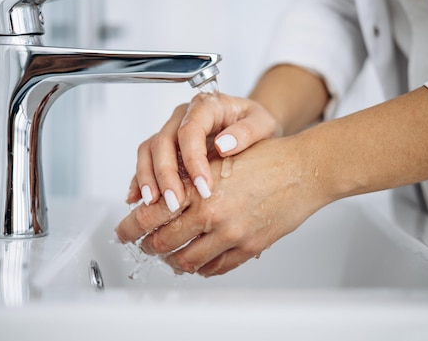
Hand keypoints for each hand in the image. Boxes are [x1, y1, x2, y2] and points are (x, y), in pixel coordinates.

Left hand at [117, 135, 328, 276]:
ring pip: (187, 261)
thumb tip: (160, 195)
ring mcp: (231, 234)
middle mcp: (212, 214)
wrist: (304, 169)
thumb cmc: (265, 158)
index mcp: (199, 188)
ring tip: (169, 256)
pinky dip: (201, 268)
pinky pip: (216, 267)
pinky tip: (198, 263)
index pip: (150, 215)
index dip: (130, 227)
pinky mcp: (249, 247)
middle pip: (163, 243)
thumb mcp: (219, 160)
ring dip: (173, 260)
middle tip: (143, 245)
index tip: (122, 231)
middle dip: (147, 246)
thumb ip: (189, 179)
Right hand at [126, 92, 281, 211]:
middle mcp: (183, 116)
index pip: (190, 129)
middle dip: (165, 174)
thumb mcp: (264, 124)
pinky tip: (138, 199)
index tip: (203, 187)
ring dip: (148, 178)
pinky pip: (146, 161)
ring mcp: (171, 131)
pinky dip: (140, 180)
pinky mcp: (165, 149)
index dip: (193, 159)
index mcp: (206, 106)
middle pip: (163, 141)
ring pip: (148, 150)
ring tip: (154, 204)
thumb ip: (248, 131)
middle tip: (175, 203)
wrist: (253, 130)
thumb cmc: (257, 125)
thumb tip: (224, 145)